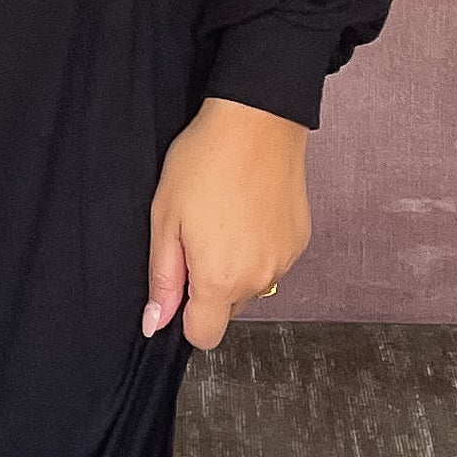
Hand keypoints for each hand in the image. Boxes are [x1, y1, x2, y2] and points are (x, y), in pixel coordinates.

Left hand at [142, 95, 310, 351]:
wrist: (257, 121)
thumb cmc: (205, 162)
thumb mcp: (166, 219)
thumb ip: (163, 278)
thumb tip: (156, 321)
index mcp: (221, 279)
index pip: (204, 336)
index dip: (185, 315)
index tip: (180, 280)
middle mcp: (260, 279)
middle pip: (226, 309)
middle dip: (209, 285)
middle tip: (198, 235)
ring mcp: (285, 261)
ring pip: (251, 285)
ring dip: (235, 266)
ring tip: (223, 217)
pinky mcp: (300, 241)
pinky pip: (272, 262)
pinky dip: (258, 248)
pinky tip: (247, 211)